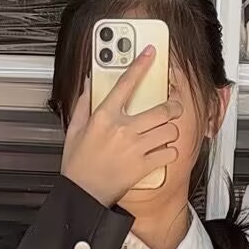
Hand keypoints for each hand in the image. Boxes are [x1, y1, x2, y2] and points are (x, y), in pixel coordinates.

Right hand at [60, 49, 182, 207]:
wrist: (82, 194)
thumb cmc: (78, 165)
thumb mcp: (75, 130)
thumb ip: (83, 103)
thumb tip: (90, 83)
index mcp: (104, 117)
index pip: (126, 83)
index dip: (140, 65)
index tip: (150, 53)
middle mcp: (123, 129)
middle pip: (162, 109)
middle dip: (173, 107)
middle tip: (172, 108)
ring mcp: (135, 148)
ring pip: (169, 130)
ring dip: (172, 131)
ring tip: (167, 133)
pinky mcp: (143, 166)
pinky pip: (168, 153)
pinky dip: (170, 152)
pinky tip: (163, 152)